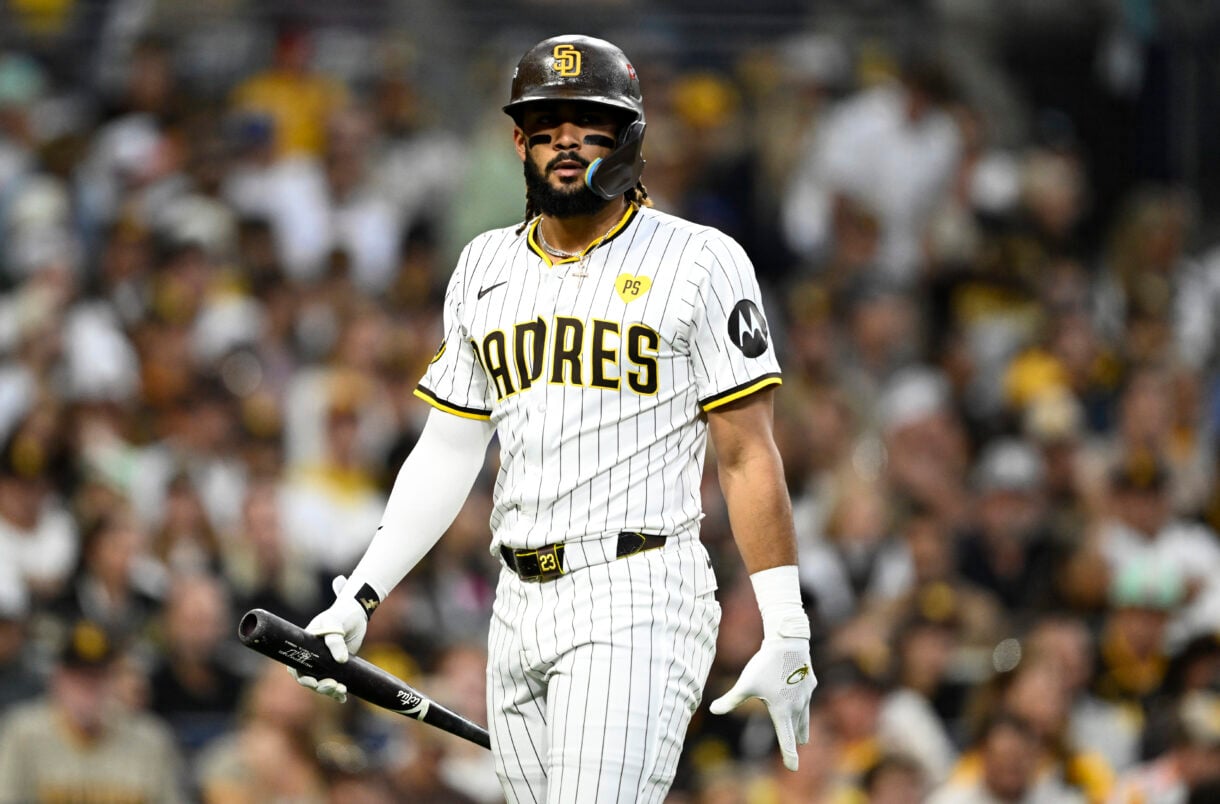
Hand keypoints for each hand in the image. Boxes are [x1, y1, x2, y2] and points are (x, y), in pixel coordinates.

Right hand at [287, 575, 367, 702]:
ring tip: (342, 690)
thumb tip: (341, 660)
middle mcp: (313, 657)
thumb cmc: (341, 615)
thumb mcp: (335, 622)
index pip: (295, 666)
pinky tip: (343, 698)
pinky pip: (335, 682)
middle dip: (319, 686)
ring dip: (329, 690)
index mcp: (305, 646)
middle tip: (333, 685)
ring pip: (322, 683)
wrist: (357, 614)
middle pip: (310, 678)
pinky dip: (337, 692)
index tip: (312, 682)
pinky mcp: (339, 667)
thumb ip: (335, 640)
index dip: (301, 677)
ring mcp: (326, 663)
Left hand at [709, 637, 815, 770]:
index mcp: (782, 711)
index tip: (792, 768)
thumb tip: (712, 710)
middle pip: (798, 730)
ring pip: (805, 715)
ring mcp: (806, 694)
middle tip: (796, 748)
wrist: (787, 642)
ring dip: (802, 725)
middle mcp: (797, 706)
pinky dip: (803, 702)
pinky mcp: (810, 682)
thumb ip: (731, 699)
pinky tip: (800, 697)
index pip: (786, 739)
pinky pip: (806, 697)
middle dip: (796, 739)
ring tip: (803, 735)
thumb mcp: (746, 684)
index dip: (789, 756)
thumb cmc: (765, 664)